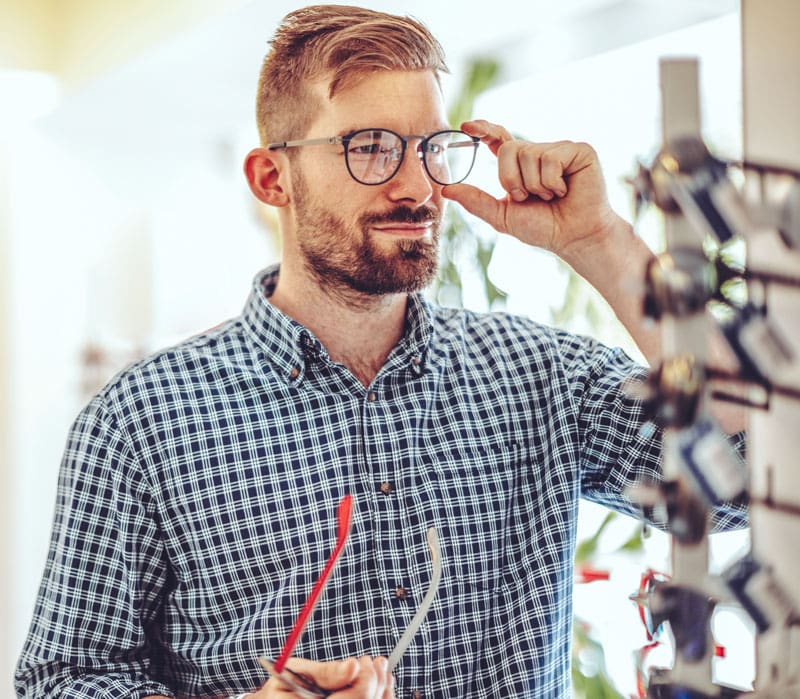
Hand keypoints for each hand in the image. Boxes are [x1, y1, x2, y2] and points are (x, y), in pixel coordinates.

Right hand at [252, 656, 394, 698]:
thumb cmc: (282, 688)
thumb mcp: (294, 673)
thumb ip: (324, 673)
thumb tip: (352, 667)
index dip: (366, 678)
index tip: (363, 660)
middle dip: (376, 680)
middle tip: (376, 661)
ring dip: (382, 689)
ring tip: (380, 670)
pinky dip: (380, 697)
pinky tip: (380, 685)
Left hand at [442, 119, 621, 267]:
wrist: (574, 237)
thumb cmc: (542, 228)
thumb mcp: (502, 216)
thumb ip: (476, 201)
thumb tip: (446, 190)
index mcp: (520, 165)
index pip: (498, 139)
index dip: (484, 129)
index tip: (466, 126)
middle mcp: (538, 152)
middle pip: (509, 149)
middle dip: (512, 180)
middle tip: (531, 198)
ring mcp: (559, 149)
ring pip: (529, 154)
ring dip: (535, 185)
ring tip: (551, 196)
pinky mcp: (578, 150)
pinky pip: (551, 158)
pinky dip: (553, 182)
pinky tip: (565, 190)